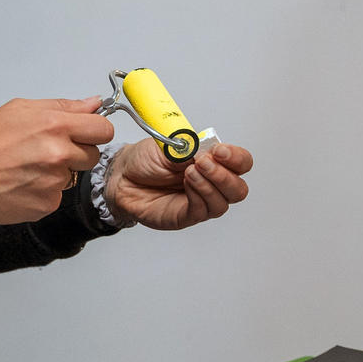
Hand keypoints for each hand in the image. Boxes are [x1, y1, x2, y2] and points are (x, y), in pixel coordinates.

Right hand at [0, 97, 110, 231]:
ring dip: (57, 173)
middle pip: (93, 155)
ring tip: (26, 167)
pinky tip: (21, 184)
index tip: (85, 133)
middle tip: (48, 151)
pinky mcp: (46, 205)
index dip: (95, 131)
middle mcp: (59, 155)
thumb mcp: (20, 109)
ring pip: (72, 177)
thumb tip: (93, 103)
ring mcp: (54, 183)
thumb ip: (63, 106)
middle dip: (77, 153)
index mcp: (55, 126)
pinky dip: (43, 192)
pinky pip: (56, 196)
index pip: (103, 129)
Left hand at [104, 138, 253, 230]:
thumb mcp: (170, 145)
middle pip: (239, 188)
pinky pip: (202, 211)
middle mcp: (210, 182)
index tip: (220, 151)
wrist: (121, 176)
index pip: (241, 163)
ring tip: (190, 173)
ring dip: (210, 185)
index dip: (236, 158)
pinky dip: (198, 196)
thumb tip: (206, 151)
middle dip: (225, 175)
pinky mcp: (186, 216)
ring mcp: (200, 201)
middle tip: (204, 163)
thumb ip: (192, 149)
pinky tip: (187, 184)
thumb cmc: (145, 160)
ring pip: (223, 203)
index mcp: (212, 161)